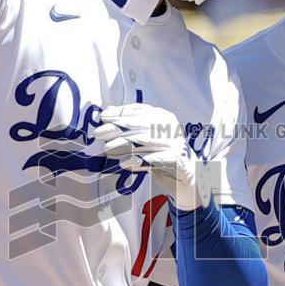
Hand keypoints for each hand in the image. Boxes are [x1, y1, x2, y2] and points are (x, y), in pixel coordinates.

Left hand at [96, 104, 211, 210]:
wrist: (186, 174)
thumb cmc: (161, 153)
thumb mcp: (145, 137)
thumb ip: (130, 126)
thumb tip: (108, 112)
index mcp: (163, 117)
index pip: (139, 111)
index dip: (120, 113)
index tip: (103, 117)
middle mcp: (170, 127)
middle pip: (140, 124)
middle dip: (117, 128)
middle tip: (99, 133)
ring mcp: (175, 142)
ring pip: (145, 141)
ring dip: (124, 145)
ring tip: (107, 149)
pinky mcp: (178, 159)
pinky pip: (155, 159)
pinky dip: (140, 161)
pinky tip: (125, 163)